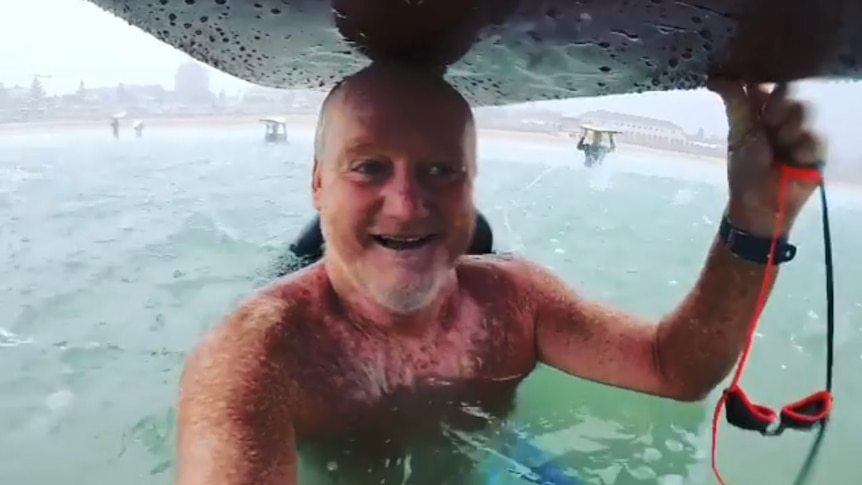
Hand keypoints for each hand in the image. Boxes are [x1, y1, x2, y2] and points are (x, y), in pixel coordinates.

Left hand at [708, 79, 823, 236]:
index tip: (759, 82)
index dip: (765, 82)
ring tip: (778, 147)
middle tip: (768, 122)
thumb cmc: (745, 169)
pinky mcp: (815, 152)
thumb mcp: (739, 134)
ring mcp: (799, 134)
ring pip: (803, 113)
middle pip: (788, 95)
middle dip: (777, 107)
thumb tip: (715, 77)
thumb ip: (735, 104)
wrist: (759, 205)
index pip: (767, 87)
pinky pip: (815, 138)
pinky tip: (793, 160)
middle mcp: (781, 119)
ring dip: (787, 129)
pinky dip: (802, 148)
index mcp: (760, 114)